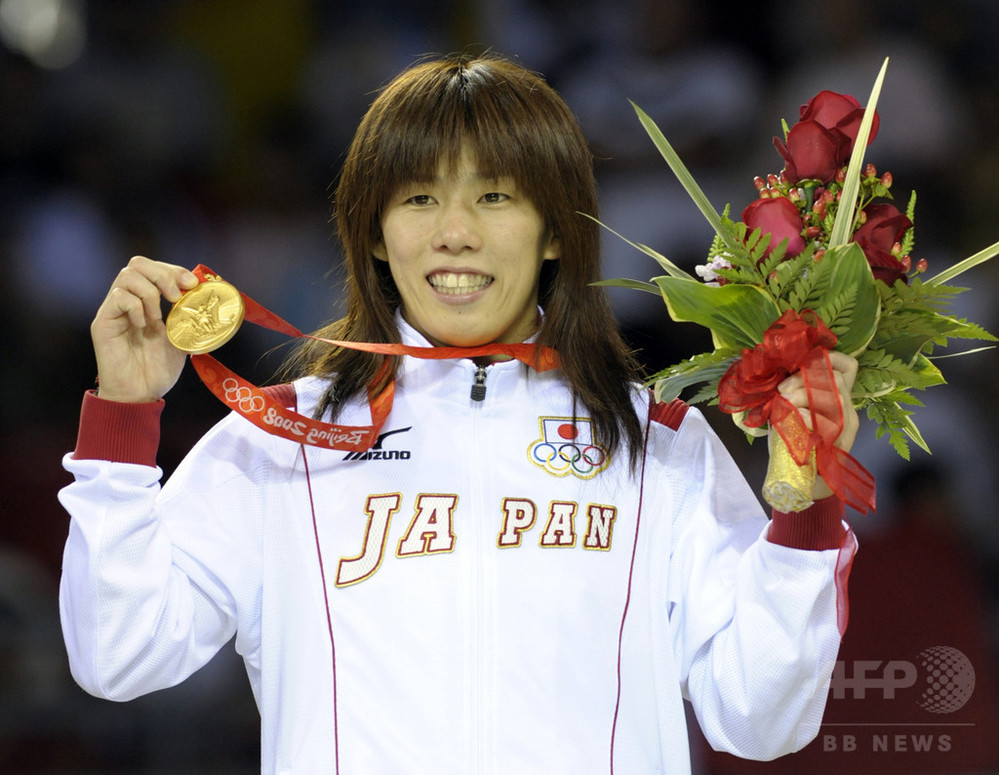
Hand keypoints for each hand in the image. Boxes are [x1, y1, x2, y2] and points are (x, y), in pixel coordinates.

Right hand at [91, 256, 199, 402]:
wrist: (140, 394)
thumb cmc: (157, 370)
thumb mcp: (182, 339)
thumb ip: (189, 319)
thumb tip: (208, 302)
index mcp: (147, 302)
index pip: (154, 268)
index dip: (174, 270)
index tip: (192, 284)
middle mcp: (128, 301)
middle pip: (137, 264)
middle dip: (163, 274)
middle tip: (176, 296)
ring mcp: (114, 311)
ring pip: (127, 276)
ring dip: (150, 293)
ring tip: (157, 317)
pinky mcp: (103, 323)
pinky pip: (118, 298)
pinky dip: (136, 307)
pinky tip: (143, 325)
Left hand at [776, 350, 859, 500]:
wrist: (803, 481)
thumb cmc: (793, 443)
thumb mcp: (788, 410)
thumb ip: (789, 391)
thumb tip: (775, 369)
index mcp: (837, 397)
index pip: (847, 366)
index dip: (828, 357)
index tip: (798, 365)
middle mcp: (847, 408)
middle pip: (835, 376)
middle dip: (803, 377)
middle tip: (781, 390)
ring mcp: (847, 425)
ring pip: (834, 394)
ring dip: (802, 393)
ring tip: (784, 401)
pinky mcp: (841, 441)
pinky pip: (829, 419)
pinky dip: (806, 413)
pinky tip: (793, 416)